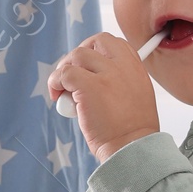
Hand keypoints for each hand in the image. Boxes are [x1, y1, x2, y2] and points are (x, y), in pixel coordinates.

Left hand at [48, 31, 158, 162]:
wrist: (131, 150)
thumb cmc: (130, 132)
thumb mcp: (136, 96)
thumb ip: (119, 80)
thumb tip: (93, 75)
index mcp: (136, 69)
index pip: (114, 44)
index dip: (97, 52)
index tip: (88, 67)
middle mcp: (123, 67)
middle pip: (96, 41)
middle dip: (80, 55)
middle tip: (72, 75)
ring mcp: (106, 75)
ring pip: (77, 55)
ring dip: (65, 70)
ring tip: (65, 91)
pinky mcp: (89, 86)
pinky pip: (64, 73)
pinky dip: (55, 82)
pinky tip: (58, 96)